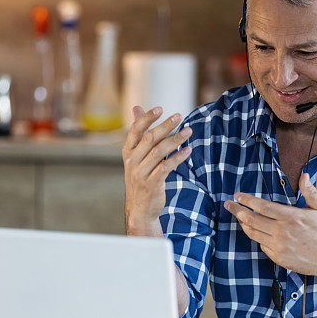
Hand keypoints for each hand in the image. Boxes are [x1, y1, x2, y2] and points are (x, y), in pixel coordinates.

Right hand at [123, 106, 191, 235]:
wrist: (139, 209)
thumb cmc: (141, 178)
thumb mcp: (136, 156)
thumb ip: (139, 133)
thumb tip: (136, 108)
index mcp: (128, 152)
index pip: (135, 130)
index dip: (147, 118)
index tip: (160, 108)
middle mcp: (132, 161)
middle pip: (149, 138)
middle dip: (165, 126)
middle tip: (179, 116)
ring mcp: (141, 173)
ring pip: (159, 152)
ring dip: (175, 140)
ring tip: (189, 131)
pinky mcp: (152, 184)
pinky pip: (166, 167)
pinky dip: (177, 158)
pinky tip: (188, 151)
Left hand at [224, 173, 316, 279]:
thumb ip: (310, 193)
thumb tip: (304, 176)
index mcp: (292, 217)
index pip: (262, 206)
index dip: (247, 200)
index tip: (238, 196)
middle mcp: (282, 232)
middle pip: (252, 219)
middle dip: (237, 210)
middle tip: (229, 204)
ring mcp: (279, 246)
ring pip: (253, 233)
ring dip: (243, 224)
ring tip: (238, 217)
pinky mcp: (279, 258)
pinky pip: (262, 245)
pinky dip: (257, 237)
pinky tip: (255, 232)